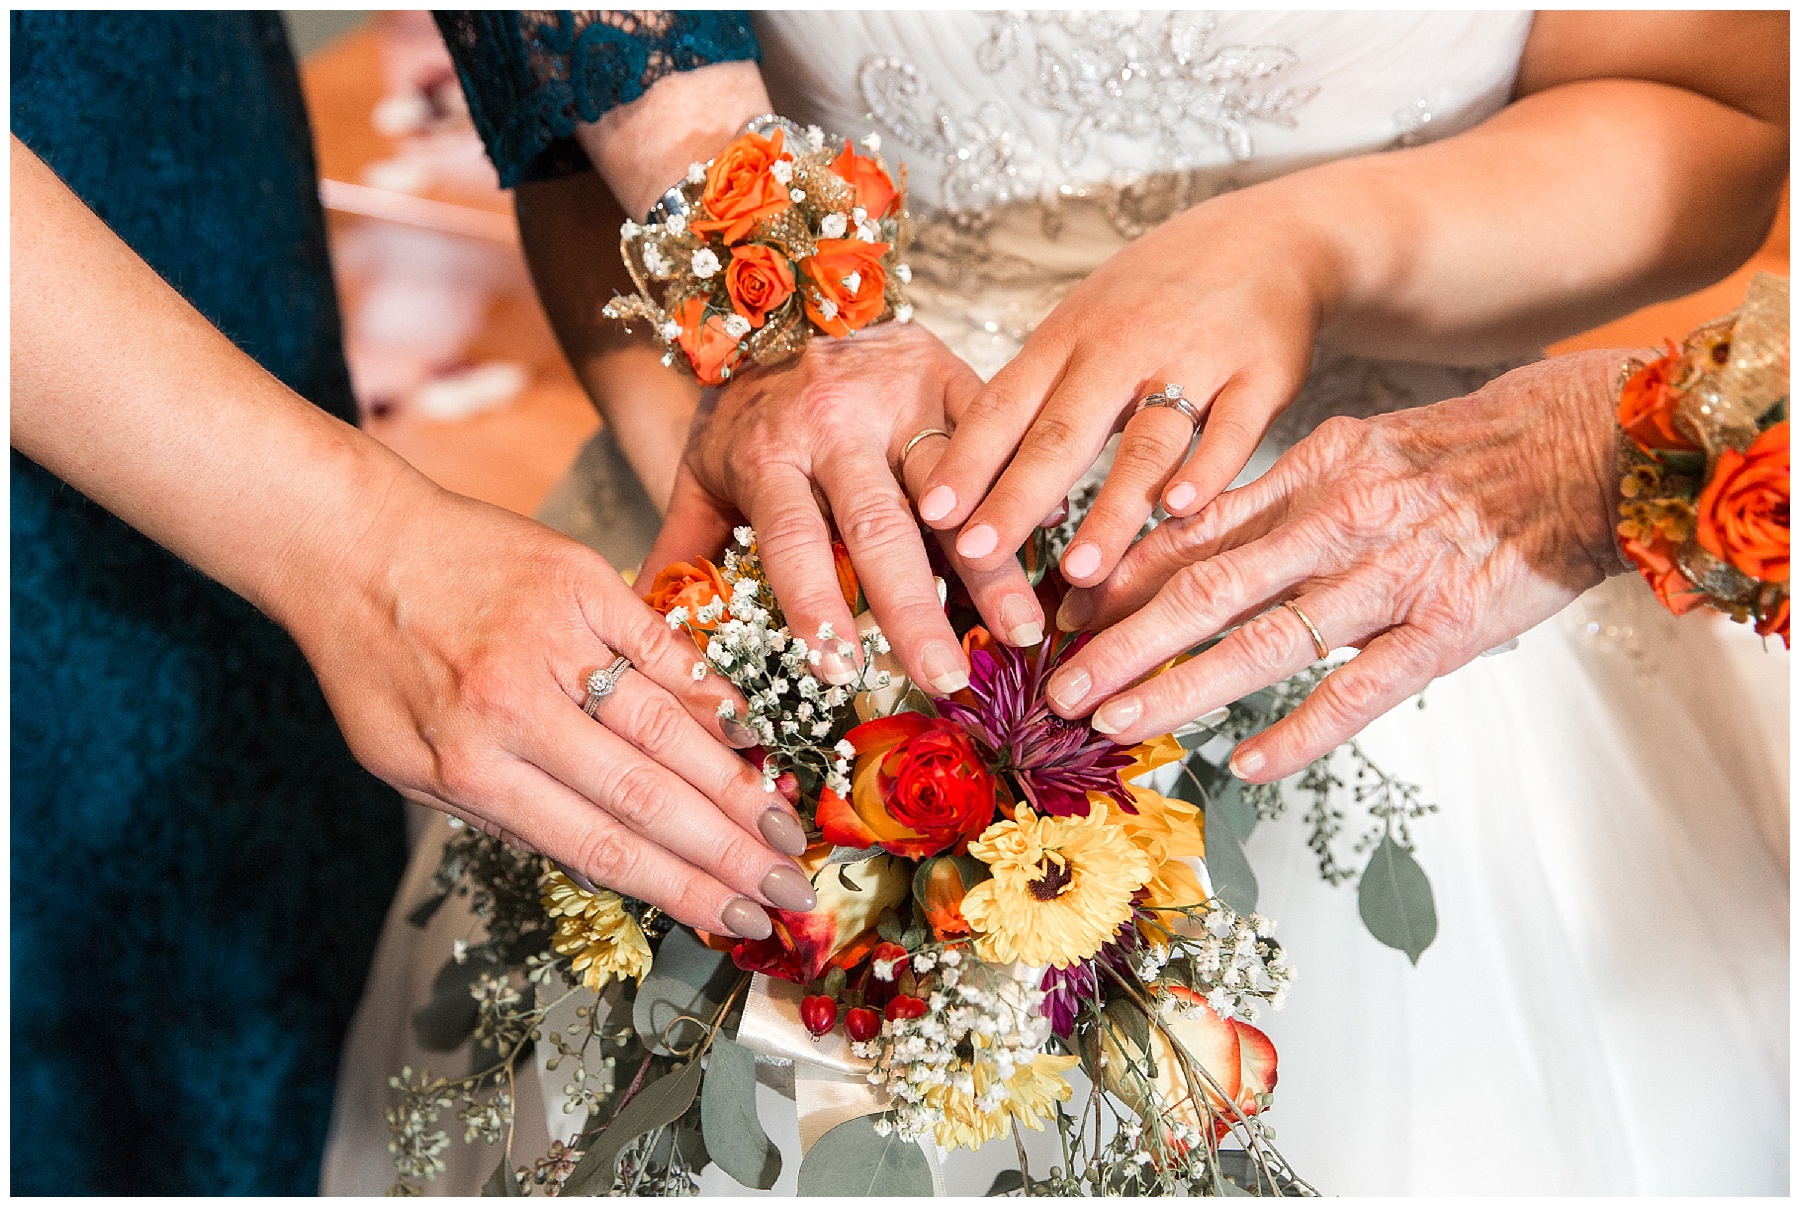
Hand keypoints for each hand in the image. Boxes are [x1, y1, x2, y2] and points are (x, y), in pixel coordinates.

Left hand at [283, 476, 818, 940]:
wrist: (348, 543)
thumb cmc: (374, 665)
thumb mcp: (405, 767)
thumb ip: (500, 815)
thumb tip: (603, 862)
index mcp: (469, 768)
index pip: (599, 846)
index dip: (680, 890)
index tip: (737, 922)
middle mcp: (517, 708)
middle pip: (647, 797)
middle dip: (730, 855)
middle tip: (790, 889)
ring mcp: (555, 639)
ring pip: (666, 728)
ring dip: (737, 787)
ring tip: (788, 830)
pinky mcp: (581, 581)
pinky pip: (662, 649)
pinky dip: (712, 694)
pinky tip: (753, 736)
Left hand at [642, 321, 1045, 694]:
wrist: (788, 296)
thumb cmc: (748, 410)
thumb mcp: (699, 471)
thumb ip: (680, 548)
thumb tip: (646, 633)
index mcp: (769, 451)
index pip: (793, 537)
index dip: (815, 603)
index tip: (838, 672)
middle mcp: (835, 423)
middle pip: (881, 527)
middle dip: (915, 608)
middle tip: (947, 678)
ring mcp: (900, 395)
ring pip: (953, 488)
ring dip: (991, 562)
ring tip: (1022, 630)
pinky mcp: (951, 374)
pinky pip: (993, 440)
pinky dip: (1022, 492)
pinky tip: (1055, 547)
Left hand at [915, 186, 1332, 591]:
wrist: (1270, 237)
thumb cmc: (1158, 294)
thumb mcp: (1085, 323)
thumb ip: (1041, 394)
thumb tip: (973, 474)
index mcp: (1069, 338)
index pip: (1004, 403)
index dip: (967, 460)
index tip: (932, 513)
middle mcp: (1124, 348)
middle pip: (1062, 432)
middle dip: (1015, 498)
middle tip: (978, 556)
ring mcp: (1194, 361)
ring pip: (1145, 445)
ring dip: (1110, 511)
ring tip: (1079, 569)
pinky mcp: (1260, 377)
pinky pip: (1231, 432)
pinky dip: (1207, 472)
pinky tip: (1181, 512)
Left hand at [1042, 351, 1627, 781]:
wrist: (1586, 445)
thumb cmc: (1466, 452)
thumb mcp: (1359, 448)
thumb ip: (1279, 498)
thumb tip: (1190, 535)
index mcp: (1311, 474)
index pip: (1194, 531)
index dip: (1122, 579)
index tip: (1065, 615)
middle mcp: (1337, 522)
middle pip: (1207, 588)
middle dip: (1123, 642)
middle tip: (1058, 686)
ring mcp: (1390, 578)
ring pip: (1265, 640)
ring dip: (1180, 687)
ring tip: (1115, 725)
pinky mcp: (1446, 630)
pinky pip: (1359, 690)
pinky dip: (1300, 731)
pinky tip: (1245, 765)